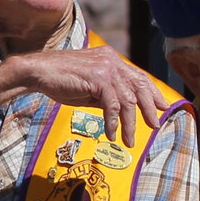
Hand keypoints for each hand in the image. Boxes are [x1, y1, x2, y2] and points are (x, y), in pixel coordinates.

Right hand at [10, 47, 167, 142]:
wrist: (38, 71)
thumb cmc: (59, 80)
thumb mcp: (88, 87)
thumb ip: (105, 94)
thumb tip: (120, 110)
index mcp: (111, 59)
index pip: (138, 76)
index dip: (151, 92)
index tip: (161, 106)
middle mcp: (112, 61)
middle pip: (139, 86)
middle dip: (149, 108)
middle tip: (155, 125)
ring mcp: (106, 68)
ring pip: (127, 100)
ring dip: (130, 124)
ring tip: (130, 140)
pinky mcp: (98, 79)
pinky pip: (112, 106)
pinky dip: (113, 123)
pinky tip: (111, 135)